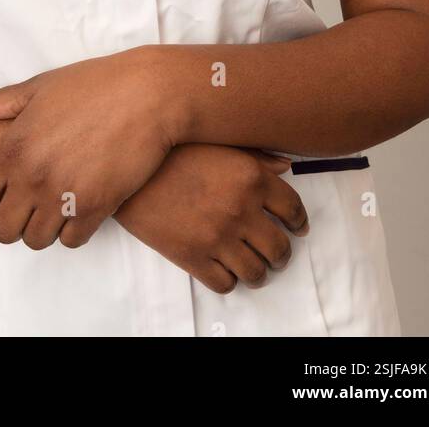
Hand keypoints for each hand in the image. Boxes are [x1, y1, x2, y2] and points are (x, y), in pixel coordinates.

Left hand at [0, 47, 177, 248]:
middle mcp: (31, 176)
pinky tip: (77, 212)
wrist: (148, 93)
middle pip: (2, 231)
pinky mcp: (95, 208)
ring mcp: (62, 195)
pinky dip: (71, 231)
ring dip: (41, 229)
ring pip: (36, 240)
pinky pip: (70, 241)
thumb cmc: (94, 84)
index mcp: (12, 147)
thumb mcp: (40, 87)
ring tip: (51, 210)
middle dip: (9, 225)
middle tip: (22, 213)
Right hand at [114, 143, 309, 293]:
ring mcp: (218, 237)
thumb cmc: (171, 153)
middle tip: (274, 252)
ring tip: (252, 265)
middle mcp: (240, 209)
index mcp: (250, 177)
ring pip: (256, 273)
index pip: (293, 209)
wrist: (129, 172)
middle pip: (279, 248)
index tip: (297, 228)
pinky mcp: (194, 258)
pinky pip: (226, 284)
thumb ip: (255, 157)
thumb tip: (284, 167)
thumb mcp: (218, 145)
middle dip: (280, 254)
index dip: (299, 222)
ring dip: (258, 272)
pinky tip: (224, 267)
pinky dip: (229, 280)